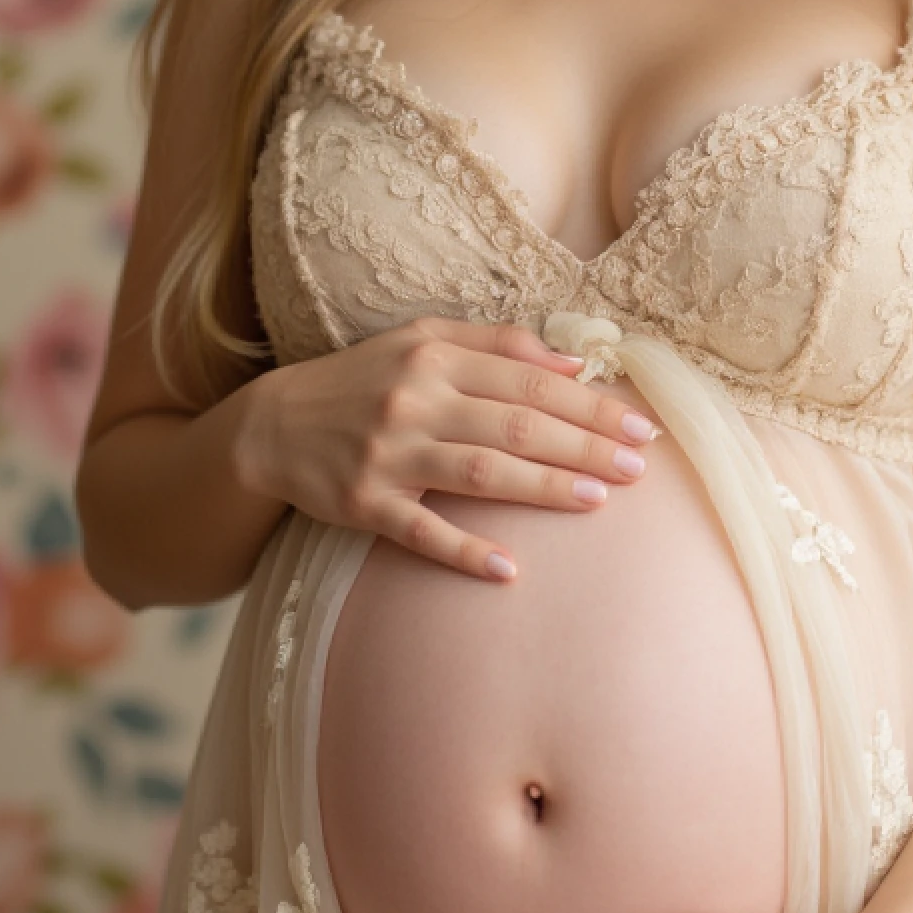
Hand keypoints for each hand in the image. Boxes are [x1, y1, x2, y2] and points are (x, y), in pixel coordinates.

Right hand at [232, 315, 658, 581]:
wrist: (272, 426)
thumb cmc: (365, 381)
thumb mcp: (421, 342)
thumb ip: (498, 346)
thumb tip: (575, 367)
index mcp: (433, 356)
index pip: (528, 381)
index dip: (589, 404)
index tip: (640, 426)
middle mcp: (413, 402)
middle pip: (513, 424)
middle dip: (583, 444)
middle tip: (637, 467)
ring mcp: (387, 455)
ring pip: (479, 472)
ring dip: (542, 486)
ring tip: (597, 499)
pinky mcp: (363, 504)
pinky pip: (421, 532)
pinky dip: (464, 551)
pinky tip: (508, 571)